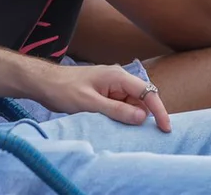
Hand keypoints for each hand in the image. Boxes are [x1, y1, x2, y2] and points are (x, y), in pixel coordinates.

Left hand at [37, 64, 171, 131]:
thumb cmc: (64, 89)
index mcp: (117, 76)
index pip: (147, 92)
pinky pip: (122, 106)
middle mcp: (118, 79)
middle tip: (145, 134)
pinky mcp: (106, 93)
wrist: (44, 83)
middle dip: (146, 116)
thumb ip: (116, 110)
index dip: (159, 111)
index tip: (165, 128)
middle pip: (143, 99)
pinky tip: (118, 125)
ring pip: (133, 104)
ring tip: (126, 131)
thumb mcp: (90, 104)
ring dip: (132, 117)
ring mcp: (113, 86)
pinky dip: (123, 116)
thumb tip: (142, 117)